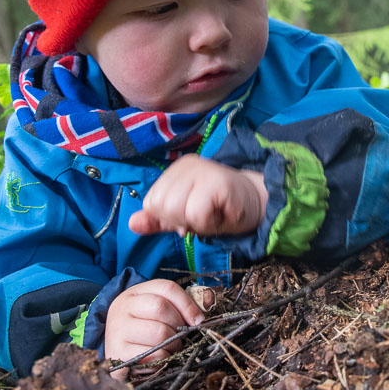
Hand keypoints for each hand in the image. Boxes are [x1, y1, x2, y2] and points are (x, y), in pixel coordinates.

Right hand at [104, 279, 204, 372]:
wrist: (115, 353)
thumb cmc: (142, 330)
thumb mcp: (153, 312)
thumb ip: (174, 307)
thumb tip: (199, 317)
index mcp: (134, 293)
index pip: (167, 288)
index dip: (187, 304)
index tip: (198, 320)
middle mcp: (122, 308)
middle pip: (161, 308)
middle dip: (179, 325)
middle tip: (180, 336)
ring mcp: (118, 330)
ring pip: (159, 333)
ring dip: (173, 344)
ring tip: (170, 347)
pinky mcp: (119, 354)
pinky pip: (155, 355)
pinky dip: (164, 358)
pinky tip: (159, 357)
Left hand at [128, 155, 266, 236]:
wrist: (257, 204)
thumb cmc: (220, 210)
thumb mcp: (183, 217)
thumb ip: (157, 220)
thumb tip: (132, 224)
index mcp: (175, 171)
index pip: (151, 203)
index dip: (169, 218)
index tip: (192, 214)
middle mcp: (186, 165)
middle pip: (161, 206)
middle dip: (181, 221)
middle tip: (203, 216)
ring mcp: (203, 170)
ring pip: (176, 210)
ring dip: (195, 223)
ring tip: (211, 214)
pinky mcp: (218, 182)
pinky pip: (196, 214)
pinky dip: (207, 223)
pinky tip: (221, 215)